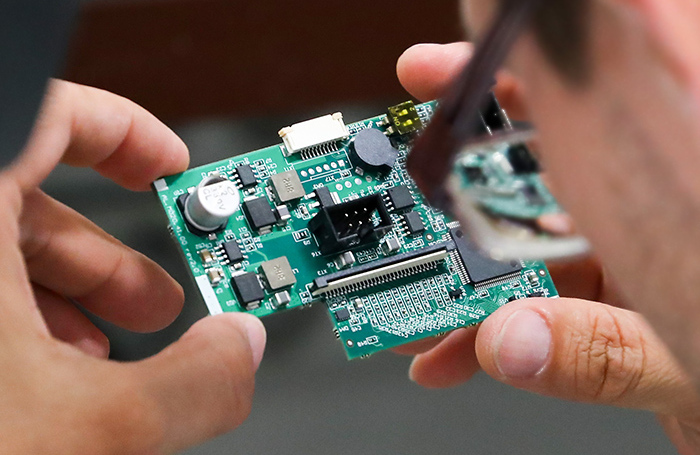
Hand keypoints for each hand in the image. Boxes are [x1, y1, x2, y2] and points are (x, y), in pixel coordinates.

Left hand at [0, 80, 265, 453]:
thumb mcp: (87, 433)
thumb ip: (192, 384)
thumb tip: (240, 351)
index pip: (49, 112)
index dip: (125, 131)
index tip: (167, 164)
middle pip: (29, 200)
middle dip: (110, 258)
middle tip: (157, 299)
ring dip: (64, 303)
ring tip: (104, 358)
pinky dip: (7, 328)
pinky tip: (38, 386)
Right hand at [396, 43, 699, 453]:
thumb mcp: (688, 361)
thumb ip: (602, 352)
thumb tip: (510, 339)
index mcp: (662, 199)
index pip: (580, 117)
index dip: (504, 89)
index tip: (436, 79)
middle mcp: (632, 218)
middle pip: (524, 179)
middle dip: (447, 193)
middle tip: (393, 200)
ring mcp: (608, 262)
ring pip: (509, 253)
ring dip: (446, 283)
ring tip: (401, 304)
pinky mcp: (590, 307)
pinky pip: (519, 312)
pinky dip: (475, 337)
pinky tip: (444, 356)